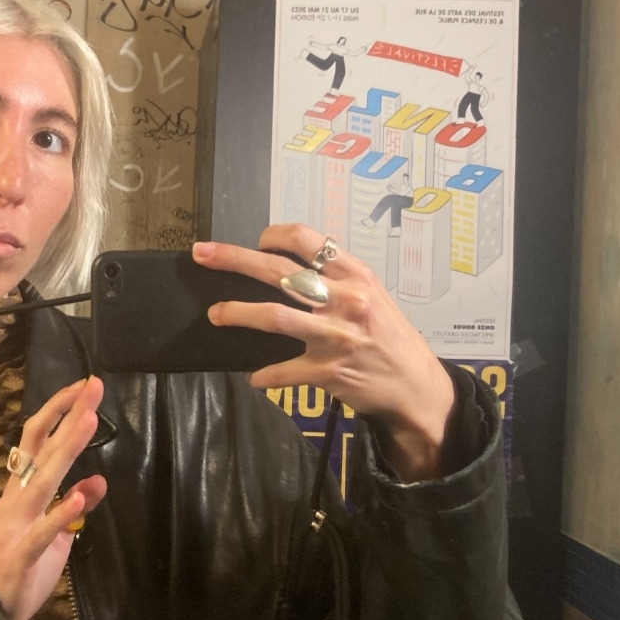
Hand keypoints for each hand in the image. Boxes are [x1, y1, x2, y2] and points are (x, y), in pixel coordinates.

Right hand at [0, 377, 107, 619]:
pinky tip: (80, 496)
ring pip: (42, 480)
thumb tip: (98, 481)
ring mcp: (15, 524)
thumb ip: (73, 508)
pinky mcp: (21, 554)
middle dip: (69, 416)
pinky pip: (42, 532)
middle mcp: (14, 499)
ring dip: (66, 449)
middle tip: (93, 386)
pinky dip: (61, 513)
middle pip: (41, 449)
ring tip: (89, 421)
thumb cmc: (22, 569)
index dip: (59, 411)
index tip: (84, 386)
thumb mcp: (55, 535)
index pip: (36, 439)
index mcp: (19, 490)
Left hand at [194, 225, 454, 480]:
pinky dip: (266, 375)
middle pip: (279, 270)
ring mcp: (335, 336)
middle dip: (235, 258)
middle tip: (202, 253)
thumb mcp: (372, 295)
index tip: (256, 240)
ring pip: (275, 316)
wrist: (417, 386)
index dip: (273, 234)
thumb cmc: (389, 336)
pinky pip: (285, 371)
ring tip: (215, 314)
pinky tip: (255, 377)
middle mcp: (345, 300)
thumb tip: (290, 264)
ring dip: (237, 312)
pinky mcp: (328, 371)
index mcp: (355, 275)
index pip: (308, 239)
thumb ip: (336, 279)